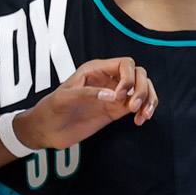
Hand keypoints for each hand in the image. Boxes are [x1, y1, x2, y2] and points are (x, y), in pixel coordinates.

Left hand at [17, 57, 156, 149]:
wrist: (46, 130)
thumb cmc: (51, 110)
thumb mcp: (64, 99)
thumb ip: (88, 94)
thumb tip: (114, 96)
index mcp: (95, 70)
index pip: (125, 64)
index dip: (128, 77)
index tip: (120, 95)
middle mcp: (108, 80)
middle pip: (139, 74)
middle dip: (142, 88)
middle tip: (133, 107)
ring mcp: (113, 95)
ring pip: (142, 89)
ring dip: (149, 100)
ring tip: (144, 116)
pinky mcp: (115, 111)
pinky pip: (138, 105)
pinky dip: (144, 111)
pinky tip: (141, 120)